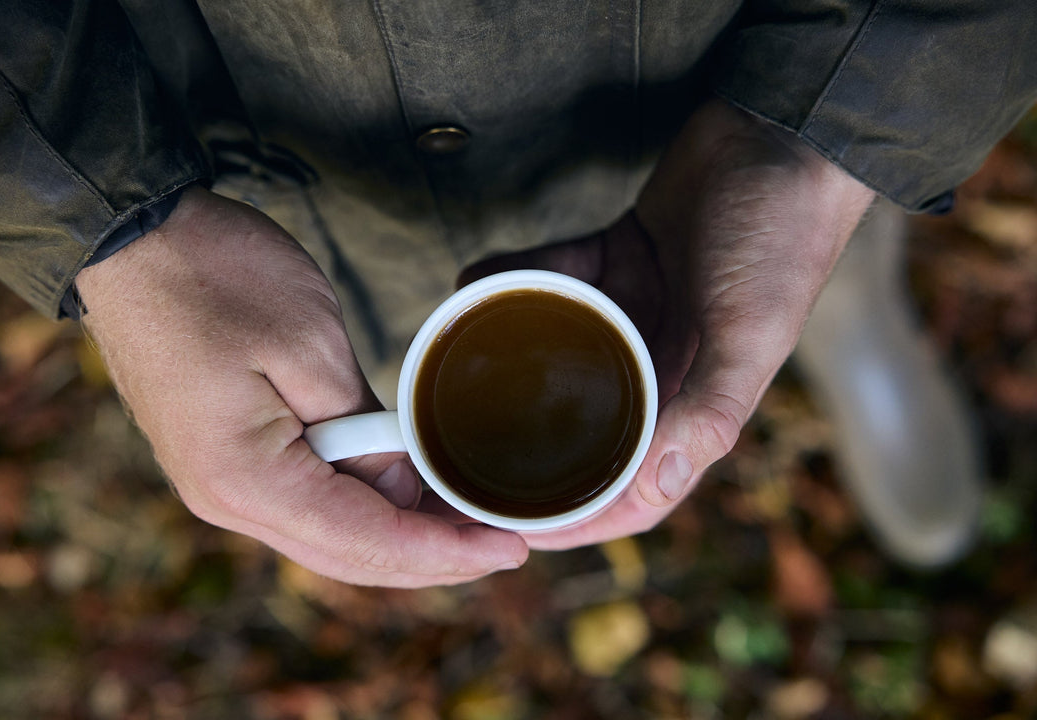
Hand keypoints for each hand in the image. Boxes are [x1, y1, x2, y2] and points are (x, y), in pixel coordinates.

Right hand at [76, 187, 526, 585]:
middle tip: (503, 546)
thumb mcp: (311, 346)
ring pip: (329, 535)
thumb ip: (364, 431)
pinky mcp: (225, 458)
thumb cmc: (216, 276)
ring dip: (400, 536)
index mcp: (245, 479)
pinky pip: (307, 503)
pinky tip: (407, 495)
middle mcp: (228, 500)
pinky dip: (364, 508)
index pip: (365, 541)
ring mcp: (220, 483)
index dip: (443, 552)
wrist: (129, 239)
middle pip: (348, 555)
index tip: (507, 550)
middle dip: (430, 557)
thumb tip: (402, 489)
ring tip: (469, 526)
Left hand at [460, 99, 874, 548]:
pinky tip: (474, 281)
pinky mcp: (615, 259)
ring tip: (450, 361)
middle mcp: (661, 364)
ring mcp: (634, 312)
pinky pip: (554, 278)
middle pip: (584, 425)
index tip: (511, 527)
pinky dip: (516, 278)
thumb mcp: (751, 333)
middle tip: (458, 455)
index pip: (633, 484)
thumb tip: (657, 487)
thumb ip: (711, 410)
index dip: (576, 515)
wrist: (780, 136)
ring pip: (560, 351)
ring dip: (510, 356)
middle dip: (525, 445)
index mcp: (695, 398)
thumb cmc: (778, 239)